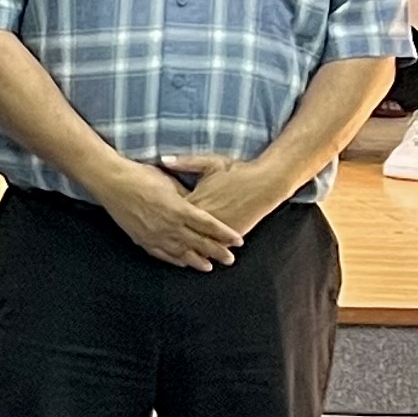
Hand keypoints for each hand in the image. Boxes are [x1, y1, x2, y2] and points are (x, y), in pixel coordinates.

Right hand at [97, 158, 245, 270]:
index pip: (209, 225)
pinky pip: (161, 253)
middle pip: (199, 242)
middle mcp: (169, 225)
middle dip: (216, 252)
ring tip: (208, 267)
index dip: (224, 234)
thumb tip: (196, 207)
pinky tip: (181, 262)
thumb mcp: (169, 181)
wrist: (111, 180)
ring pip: (181, 252)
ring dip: (196, 260)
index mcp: (179, 209)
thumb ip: (185, 197)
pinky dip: (173, 259)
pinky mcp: (140, 238)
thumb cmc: (140, 175)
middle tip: (230, 260)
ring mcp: (154, 234)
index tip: (238, 241)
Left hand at [161, 151, 285, 242]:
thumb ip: (186, 162)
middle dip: (168, 235)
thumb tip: (164, 160)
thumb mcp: (210, 163)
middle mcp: (206, 217)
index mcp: (196, 200)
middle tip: (155, 239)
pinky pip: (216, 246)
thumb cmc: (237, 170)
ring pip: (198, 243)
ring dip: (187, 249)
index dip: (160, 216)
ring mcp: (220, 228)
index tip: (149, 216)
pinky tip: (199, 256)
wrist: (268, 182)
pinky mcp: (233, 234)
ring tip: (171, 253)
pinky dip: (207, 250)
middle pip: (181, 232)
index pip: (171, 213)